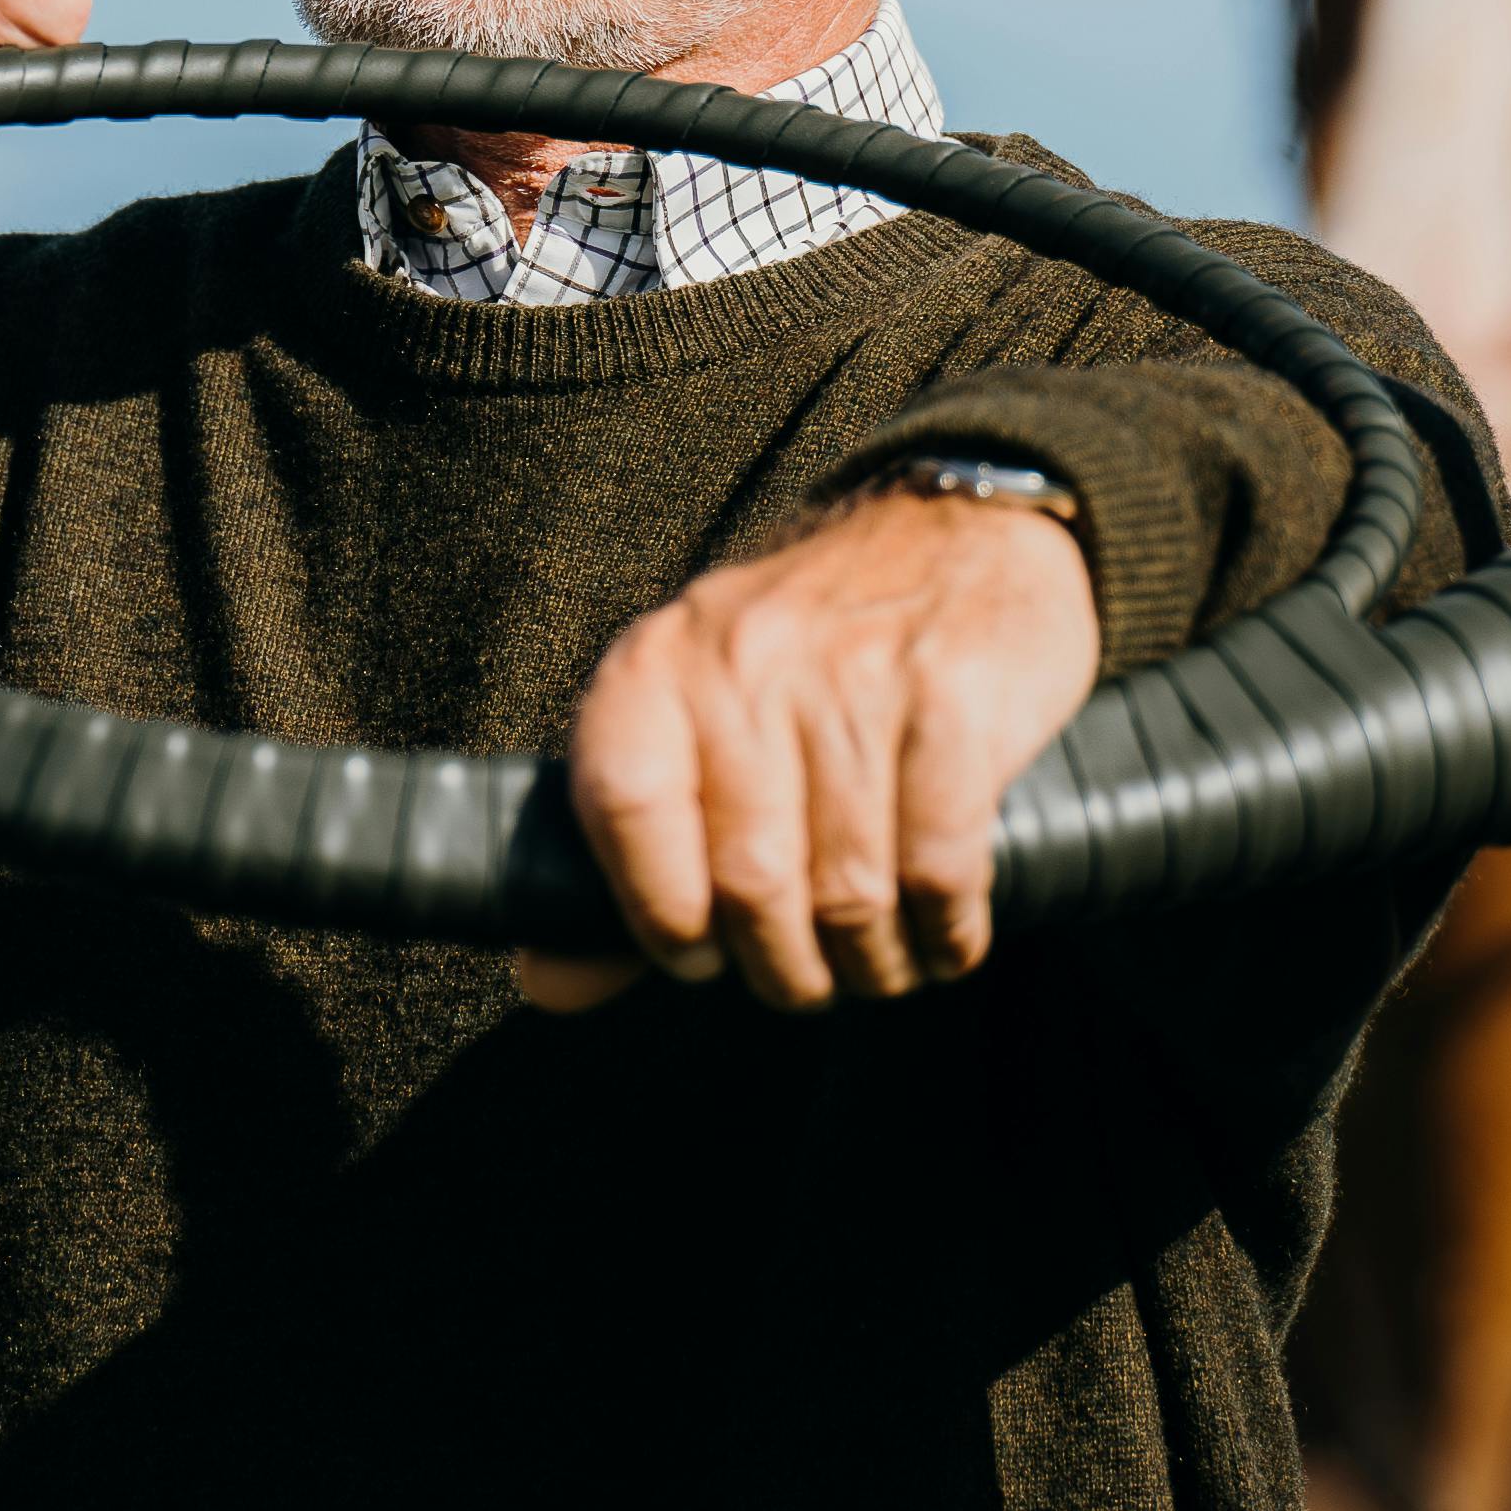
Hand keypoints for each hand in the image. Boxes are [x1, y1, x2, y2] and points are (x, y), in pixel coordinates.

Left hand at [522, 484, 1101, 1015]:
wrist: (960, 528)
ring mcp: (853, 670)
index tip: (704, 956)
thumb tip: (551, 981)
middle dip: (784, 970)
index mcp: (657, 662)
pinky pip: (939, 864)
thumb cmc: (815, 656)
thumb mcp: (701, 717)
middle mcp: (745, 657)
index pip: (623, 812)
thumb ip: (633, 851)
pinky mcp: (951, 691)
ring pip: (850, 890)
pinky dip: (945, 931)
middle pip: (749, 882)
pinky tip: (947, 937)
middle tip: (809, 982)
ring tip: (881, 966)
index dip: (659, 918)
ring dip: (872, 964)